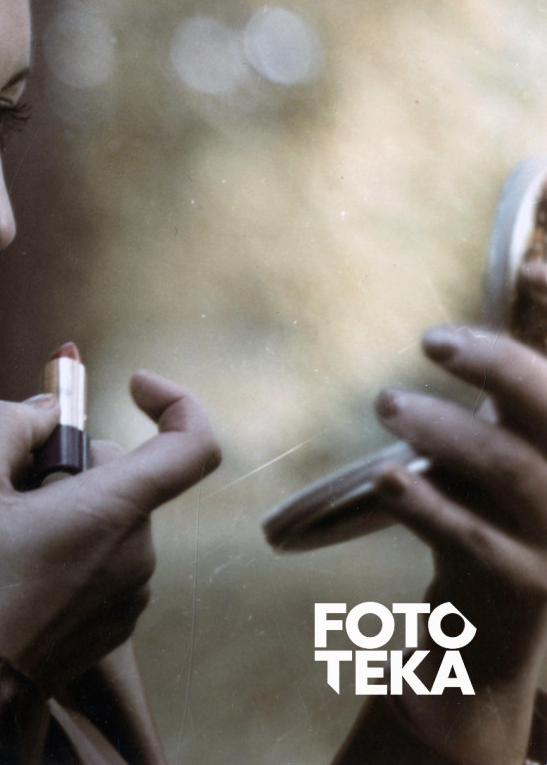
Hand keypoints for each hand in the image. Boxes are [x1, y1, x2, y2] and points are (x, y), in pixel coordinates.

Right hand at [0, 371, 219, 706]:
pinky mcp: (114, 626)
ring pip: (110, 519)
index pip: (192, 445)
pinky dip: (70, 547)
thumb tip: (46, 410)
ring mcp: (130, 596)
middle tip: (8, 483)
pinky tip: (16, 571)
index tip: (132, 385)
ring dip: (67, 508)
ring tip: (3, 536)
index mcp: (111, 512)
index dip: (174, 402)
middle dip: (70, 464)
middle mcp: (137, 554)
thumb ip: (9, 421)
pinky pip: (104, 561)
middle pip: (125, 476)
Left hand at [370, 300, 546, 763]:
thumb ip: (513, 371)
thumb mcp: (499, 443)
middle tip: (432, 339)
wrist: (479, 652)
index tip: (533, 267)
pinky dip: (429, 506)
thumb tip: (526, 267)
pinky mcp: (518, 593)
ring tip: (390, 403)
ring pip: (516, 476)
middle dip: (503, 368)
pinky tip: (388, 481)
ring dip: (450, 433)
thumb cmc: (488, 523)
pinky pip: (474, 542)